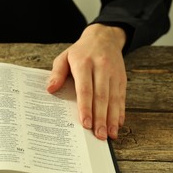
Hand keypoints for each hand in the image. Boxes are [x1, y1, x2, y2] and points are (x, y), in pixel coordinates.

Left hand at [47, 24, 126, 139]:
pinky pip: (122, 97)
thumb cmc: (80, 52)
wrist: (103, 37)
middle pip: (101, 97)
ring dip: (112, 118)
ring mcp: (113, 73)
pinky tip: (117, 124)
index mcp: (83, 63)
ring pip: (114, 99)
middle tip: (98, 135)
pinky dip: (120, 111)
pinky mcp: (121, 78)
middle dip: (100, 118)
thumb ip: (57, 73)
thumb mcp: (64, 57)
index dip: (85, 107)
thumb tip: (50, 89)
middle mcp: (101, 68)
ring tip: (109, 135)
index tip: (85, 123)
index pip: (85, 89)